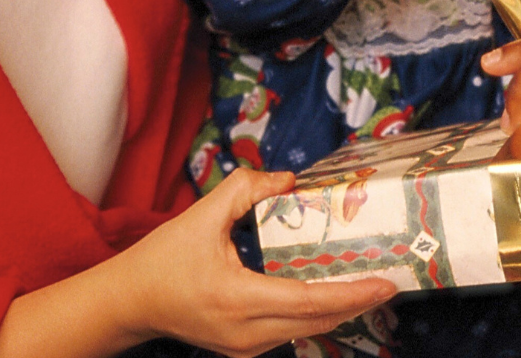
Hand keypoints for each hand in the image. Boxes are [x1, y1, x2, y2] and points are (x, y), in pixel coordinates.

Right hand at [112, 169, 396, 357]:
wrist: (129, 302)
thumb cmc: (162, 260)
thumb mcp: (201, 215)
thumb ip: (246, 189)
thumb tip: (289, 179)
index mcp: (238, 299)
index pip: (309, 300)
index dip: (352, 293)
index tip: (385, 282)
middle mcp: (246, 332)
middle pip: (318, 321)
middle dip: (358, 302)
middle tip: (391, 277)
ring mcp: (245, 347)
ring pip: (307, 330)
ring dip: (340, 309)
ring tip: (370, 283)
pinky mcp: (244, 349)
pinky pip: (291, 332)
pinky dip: (316, 313)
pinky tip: (333, 293)